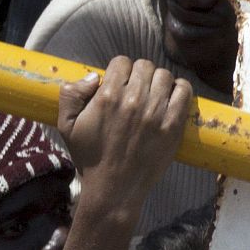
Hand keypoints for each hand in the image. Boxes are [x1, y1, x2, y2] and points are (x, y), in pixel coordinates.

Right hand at [57, 57, 191, 225]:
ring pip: (164, 75)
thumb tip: (93, 77)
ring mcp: (156, 112)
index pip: (121, 62)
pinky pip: (184, 91)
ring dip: (158, 81)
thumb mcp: (66, 126)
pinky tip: (170, 97)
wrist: (114, 187)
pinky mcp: (174, 124)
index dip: (118, 70)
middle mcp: (133, 100)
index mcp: (107, 97)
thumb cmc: (89, 157)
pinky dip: (179, 89)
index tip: (118, 83)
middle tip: (135, 89)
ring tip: (152, 94)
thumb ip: (70, 95)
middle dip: (138, 74)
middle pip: (144, 66)